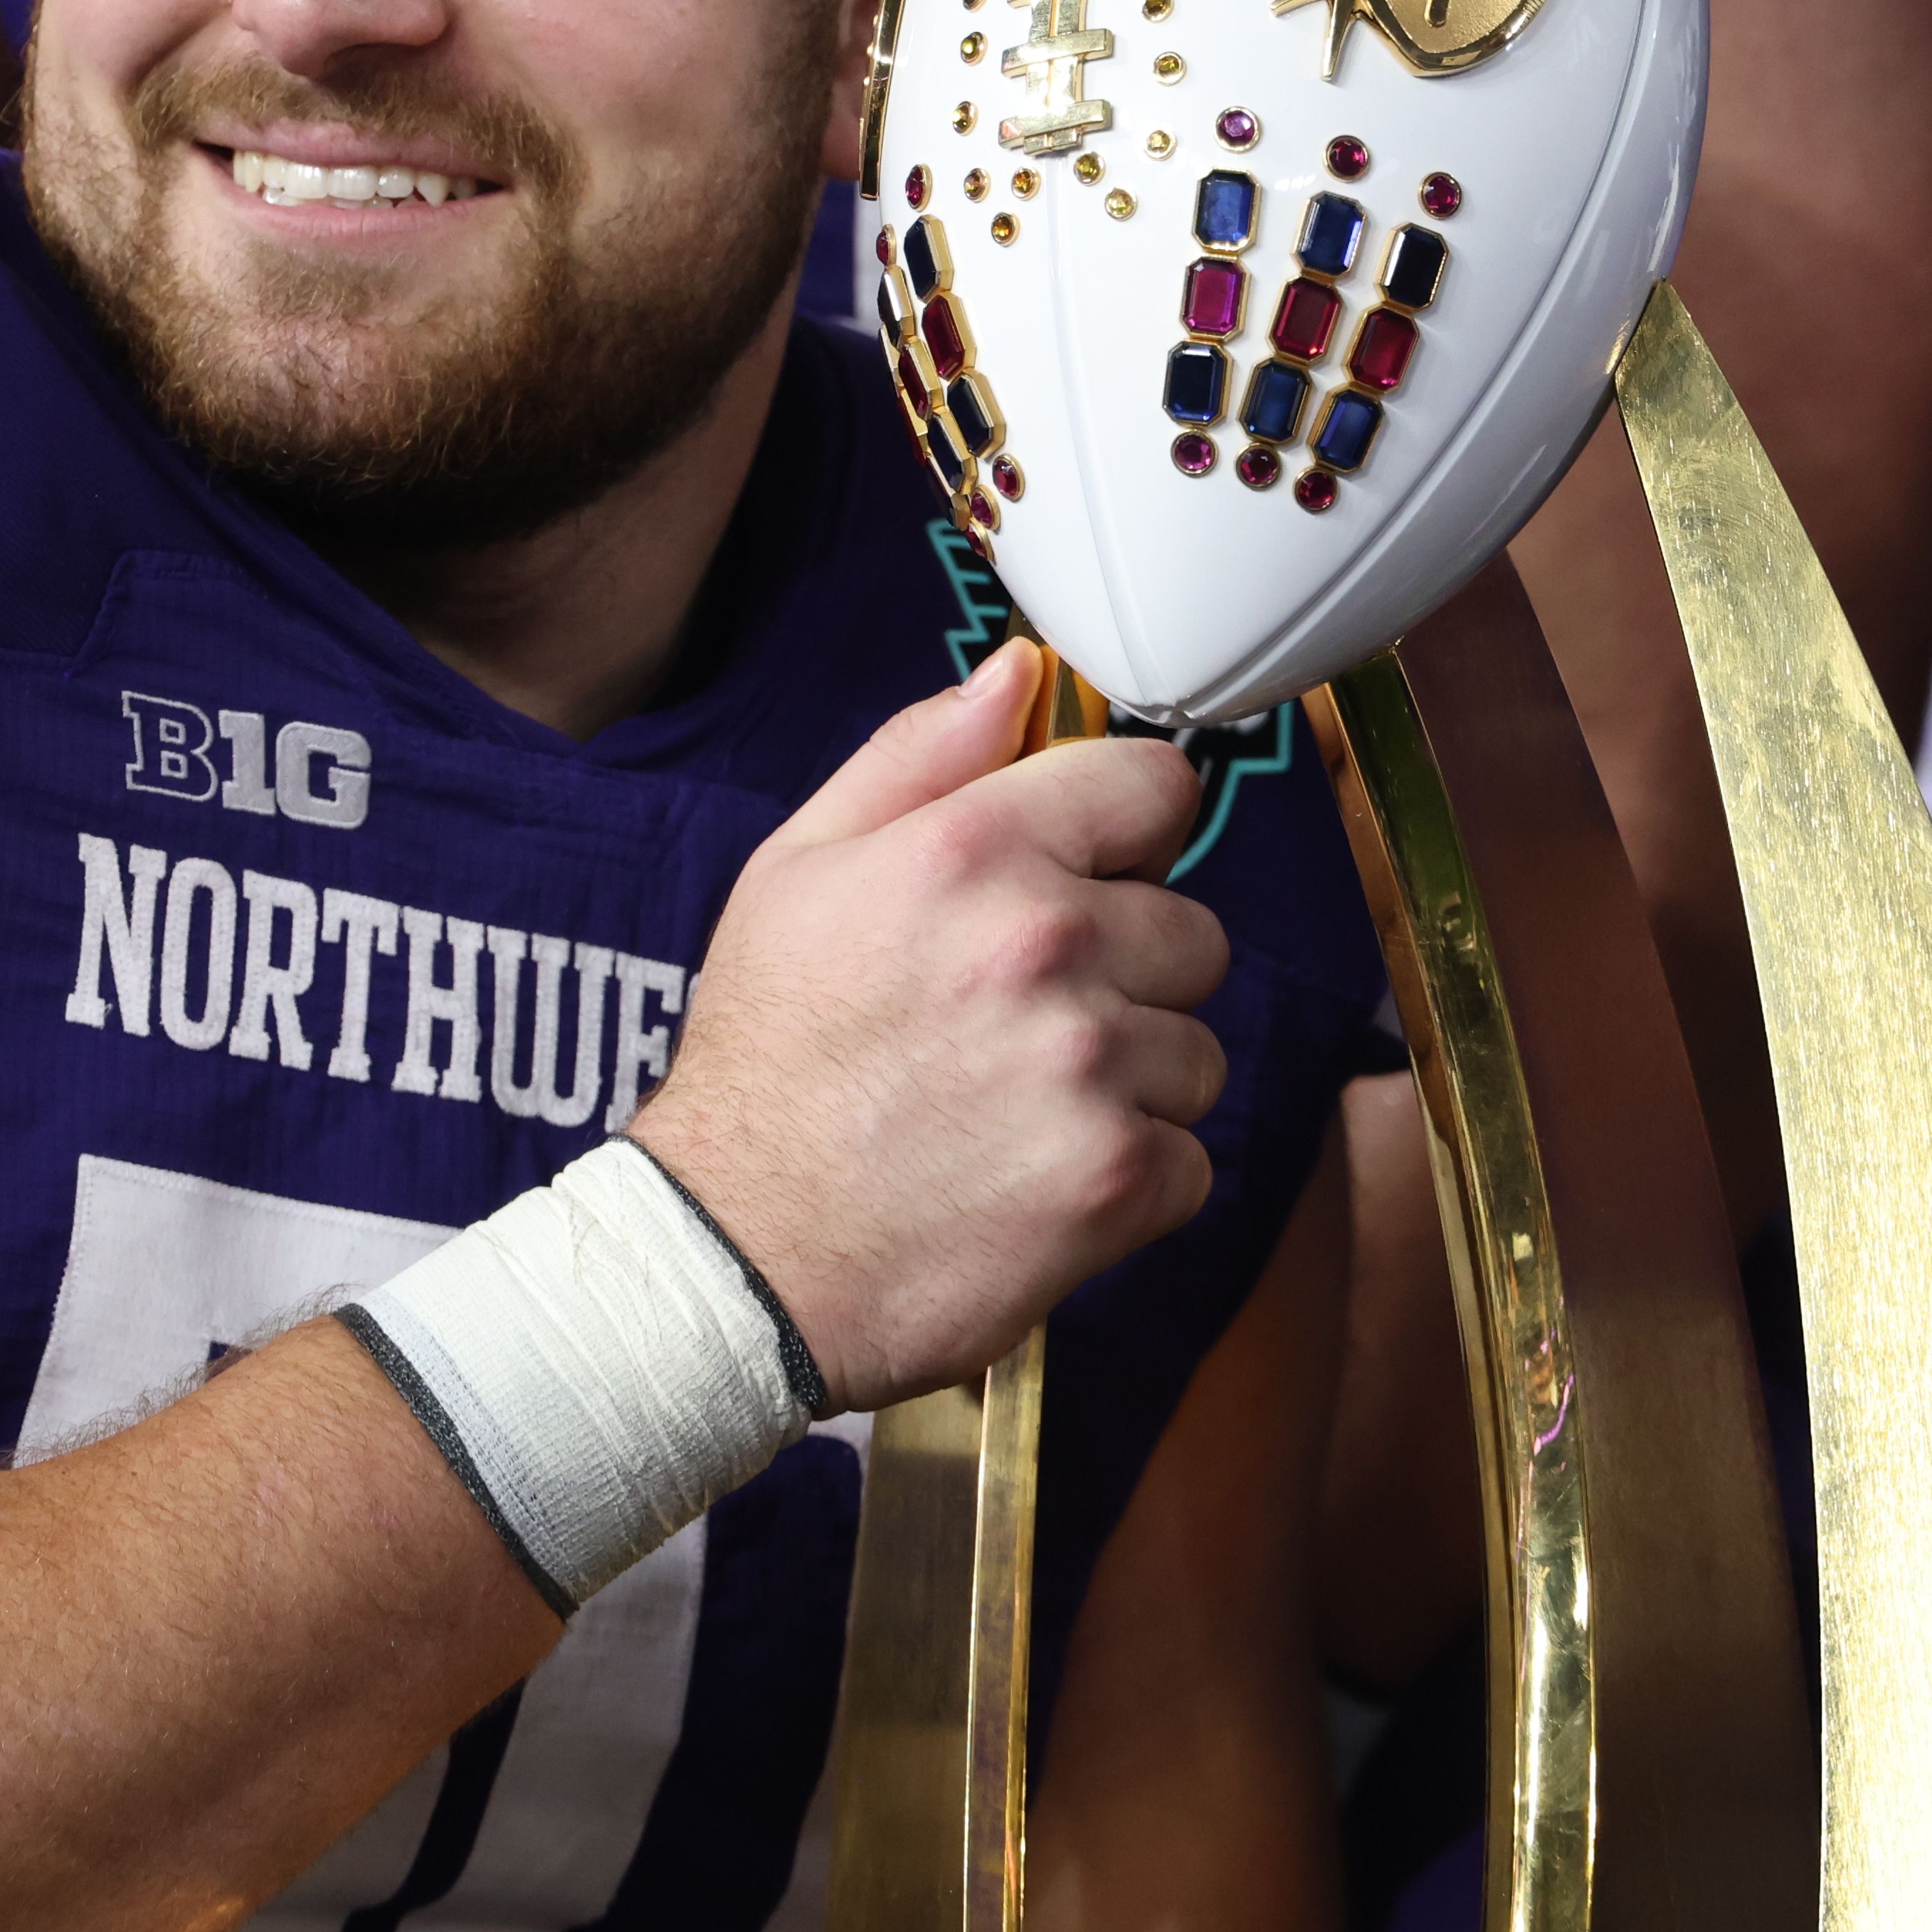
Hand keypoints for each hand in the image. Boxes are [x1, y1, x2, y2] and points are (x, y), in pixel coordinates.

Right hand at [632, 647, 1232, 1409]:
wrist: (736, 1256)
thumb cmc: (765, 1063)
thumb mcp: (797, 873)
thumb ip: (917, 758)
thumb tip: (1018, 675)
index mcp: (971, 850)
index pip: (1153, 788)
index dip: (1127, 837)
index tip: (1094, 880)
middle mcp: (1044, 943)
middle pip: (1191, 933)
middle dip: (1129, 977)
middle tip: (1024, 1028)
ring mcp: (1089, 1065)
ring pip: (1195, 1054)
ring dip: (1132, 1085)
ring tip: (1021, 1114)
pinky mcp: (1117, 1178)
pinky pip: (1190, 1160)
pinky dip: (1129, 1181)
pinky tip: (1038, 1182)